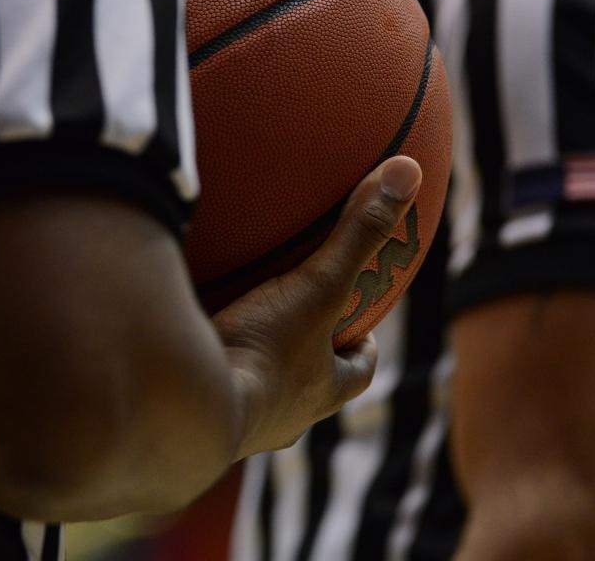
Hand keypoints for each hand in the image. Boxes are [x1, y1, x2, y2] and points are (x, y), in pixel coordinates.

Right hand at [216, 155, 421, 457]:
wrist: (186, 406)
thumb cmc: (264, 354)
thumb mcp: (318, 287)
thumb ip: (358, 232)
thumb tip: (409, 172)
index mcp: (322, 392)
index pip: (359, 371)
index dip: (363, 345)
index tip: (363, 324)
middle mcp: (284, 416)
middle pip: (307, 382)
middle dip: (305, 354)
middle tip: (296, 317)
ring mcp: (239, 422)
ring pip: (255, 390)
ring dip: (253, 362)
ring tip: (238, 322)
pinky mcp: (192, 416)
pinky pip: (206, 382)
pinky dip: (204, 361)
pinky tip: (188, 334)